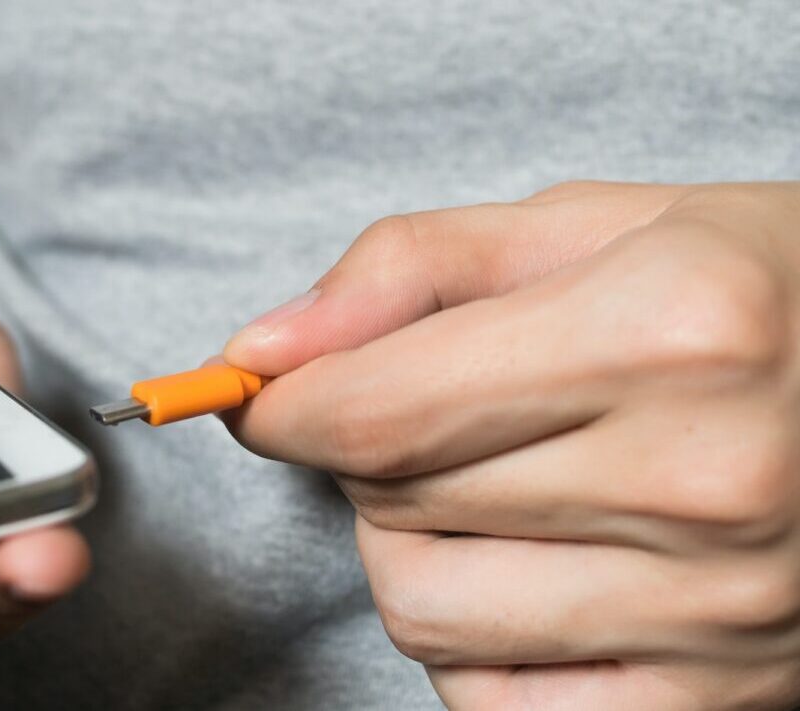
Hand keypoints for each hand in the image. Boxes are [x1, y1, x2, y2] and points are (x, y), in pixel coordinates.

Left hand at [222, 182, 799, 708]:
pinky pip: (494, 702)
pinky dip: (468, 639)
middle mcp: (704, 480)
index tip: (266, 394)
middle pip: (391, 505)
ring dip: (402, 544)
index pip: (379, 411)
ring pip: (423, 613)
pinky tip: (518, 574)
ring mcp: (719, 610)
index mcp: (670, 332)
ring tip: (475, 488)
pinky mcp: (715, 697)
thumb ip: (413, 267)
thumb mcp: (594, 225)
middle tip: (419, 410)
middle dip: (360, 453)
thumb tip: (261, 349)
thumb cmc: (750, 290)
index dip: (285, 406)